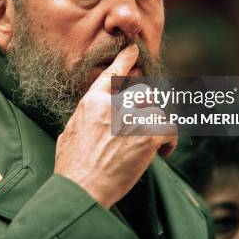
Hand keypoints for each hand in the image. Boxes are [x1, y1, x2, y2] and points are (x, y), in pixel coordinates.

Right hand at [54, 44, 177, 207]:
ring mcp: (131, 118)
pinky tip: (162, 152)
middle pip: (142, 92)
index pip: (112, 73)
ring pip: (156, 110)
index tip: (134, 49)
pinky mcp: (147, 135)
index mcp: (92, 102)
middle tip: (145, 123)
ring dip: (155, 126)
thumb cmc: (72, 167)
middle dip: (146, 106)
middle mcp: (112, 104)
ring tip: (150, 145)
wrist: (81, 188)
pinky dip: (169, 141)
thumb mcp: (69, 132)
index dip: (126, 60)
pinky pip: (168, 128)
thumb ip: (85, 117)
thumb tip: (91, 114)